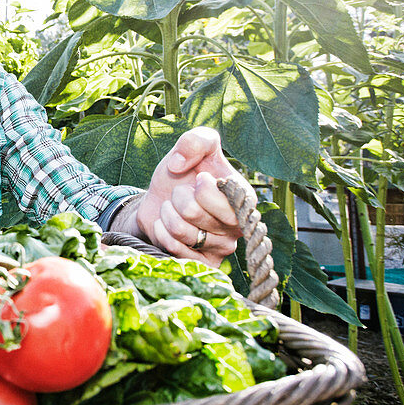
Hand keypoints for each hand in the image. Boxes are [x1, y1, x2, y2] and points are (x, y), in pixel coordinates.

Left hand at [118, 127, 247, 266]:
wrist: (160, 200)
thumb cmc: (181, 174)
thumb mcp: (191, 146)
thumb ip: (195, 140)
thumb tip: (179, 163)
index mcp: (244, 199)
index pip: (222, 198)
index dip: (202, 188)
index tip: (200, 179)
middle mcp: (238, 227)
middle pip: (193, 212)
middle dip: (177, 198)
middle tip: (181, 195)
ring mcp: (222, 249)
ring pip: (180, 231)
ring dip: (167, 214)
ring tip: (174, 210)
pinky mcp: (203, 264)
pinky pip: (175, 250)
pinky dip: (161, 232)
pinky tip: (166, 226)